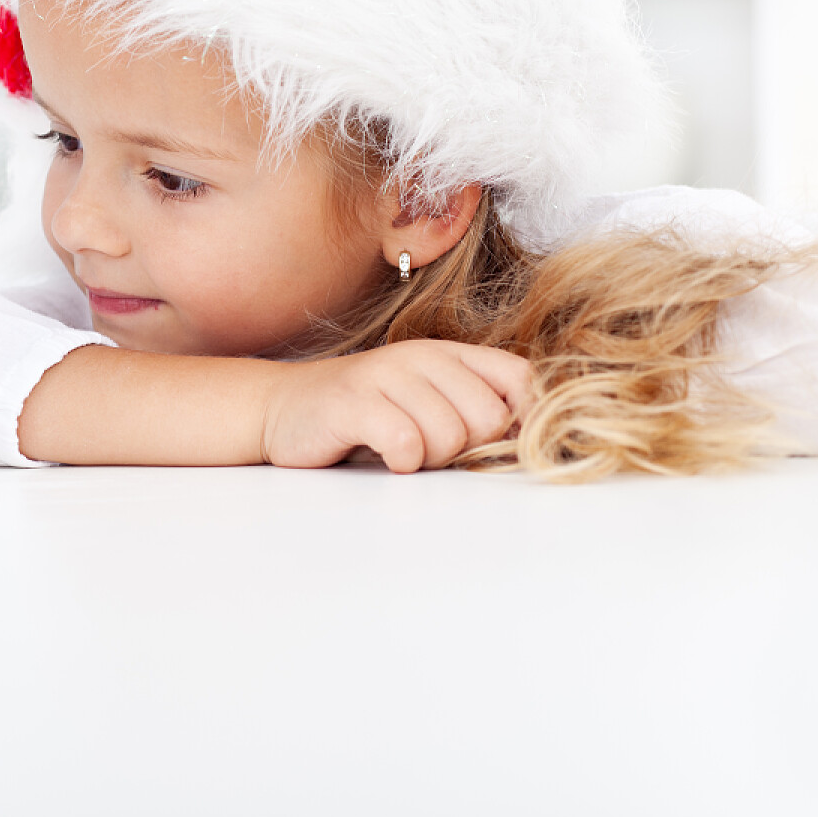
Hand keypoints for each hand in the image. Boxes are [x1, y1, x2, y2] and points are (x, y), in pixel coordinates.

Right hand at [258, 340, 531, 472]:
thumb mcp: (426, 400)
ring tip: (401, 450)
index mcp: (447, 354)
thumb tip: (535, 444)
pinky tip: (385, 456)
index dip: (525, 421)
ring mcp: (385, 375)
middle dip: (467, 450)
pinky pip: (406, 443)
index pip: (521, 379)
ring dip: (429, 460)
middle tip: (431, 449)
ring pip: (449, 435)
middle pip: (489, 418)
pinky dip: (401, 462)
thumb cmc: (365, 416)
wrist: (282, 409)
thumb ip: (474, 409)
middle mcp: (420, 356)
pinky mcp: (352, 402)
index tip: (497, 447)